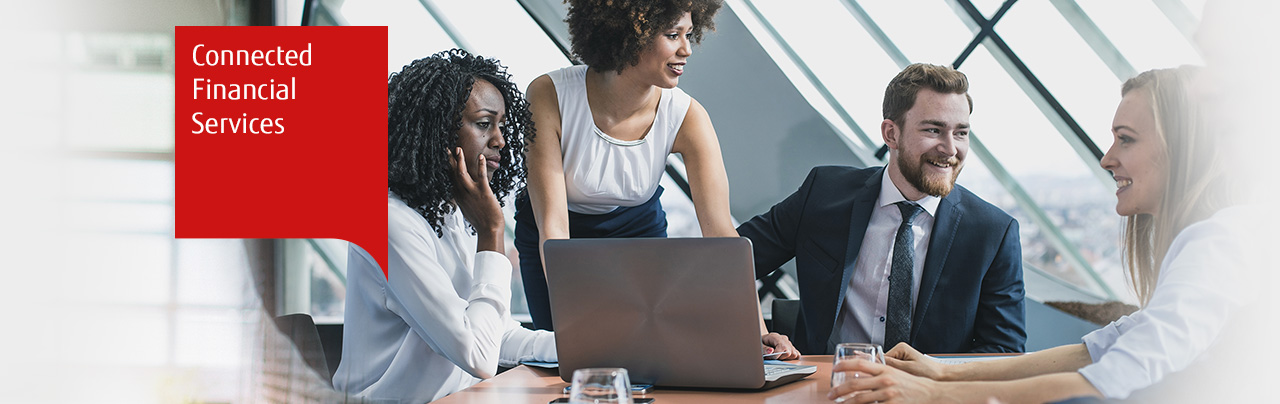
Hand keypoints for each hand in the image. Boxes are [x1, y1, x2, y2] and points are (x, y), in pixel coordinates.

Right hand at [451, 148, 503, 246]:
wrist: (489, 229)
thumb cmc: (480, 221)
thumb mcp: (467, 209)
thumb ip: (463, 200)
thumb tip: (460, 196)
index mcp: (458, 197)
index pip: (449, 179)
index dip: (446, 169)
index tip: (444, 159)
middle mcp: (463, 194)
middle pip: (453, 174)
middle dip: (449, 161)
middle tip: (445, 149)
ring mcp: (472, 192)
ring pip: (462, 174)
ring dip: (459, 161)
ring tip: (458, 149)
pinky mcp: (484, 192)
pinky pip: (481, 177)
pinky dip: (480, 166)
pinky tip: (481, 157)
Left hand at [761, 332, 800, 359]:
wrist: (762, 340)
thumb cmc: (760, 342)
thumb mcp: (759, 345)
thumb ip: (764, 349)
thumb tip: (771, 351)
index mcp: (775, 336)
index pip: (782, 347)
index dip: (777, 355)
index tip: (771, 358)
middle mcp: (783, 339)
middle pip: (789, 352)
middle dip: (780, 358)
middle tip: (772, 357)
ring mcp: (788, 343)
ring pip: (794, 354)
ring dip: (785, 358)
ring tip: (777, 356)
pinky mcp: (791, 348)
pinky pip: (796, 355)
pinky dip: (790, 358)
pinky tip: (783, 357)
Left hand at [827, 359, 941, 403]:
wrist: (930, 393)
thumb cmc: (911, 383)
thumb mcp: (894, 372)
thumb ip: (879, 371)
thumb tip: (860, 370)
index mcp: (885, 369)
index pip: (859, 364)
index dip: (844, 365)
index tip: (834, 368)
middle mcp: (885, 380)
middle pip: (855, 384)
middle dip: (839, 390)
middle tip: (831, 394)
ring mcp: (888, 394)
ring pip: (860, 399)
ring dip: (847, 403)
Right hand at [884, 343, 945, 379]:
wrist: (939, 375)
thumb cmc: (928, 371)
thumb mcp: (908, 368)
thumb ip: (892, 364)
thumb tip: (877, 362)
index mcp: (900, 347)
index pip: (882, 357)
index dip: (884, 368)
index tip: (888, 374)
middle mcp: (900, 349)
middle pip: (885, 362)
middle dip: (890, 370)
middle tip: (900, 376)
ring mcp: (902, 356)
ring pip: (889, 366)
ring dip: (895, 373)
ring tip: (905, 376)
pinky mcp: (904, 362)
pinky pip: (895, 369)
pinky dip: (898, 374)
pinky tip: (906, 376)